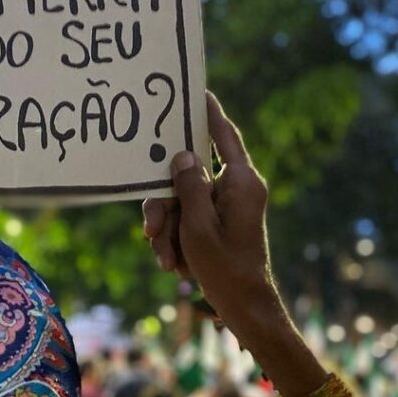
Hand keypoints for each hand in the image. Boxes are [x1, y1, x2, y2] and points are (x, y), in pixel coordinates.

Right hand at [142, 92, 275, 336]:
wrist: (244, 307)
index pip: (224, 135)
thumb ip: (188, 186)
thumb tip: (183, 156)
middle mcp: (235, 189)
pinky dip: (176, 240)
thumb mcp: (198, 226)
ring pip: (182, 202)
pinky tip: (172, 263)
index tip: (197, 90)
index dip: (209, 113)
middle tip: (153, 228)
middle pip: (189, 177)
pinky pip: (187, 220)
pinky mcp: (217, 224)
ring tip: (166, 257)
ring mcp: (226, 208)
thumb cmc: (226, 267)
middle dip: (165, 205)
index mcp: (240, 182)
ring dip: (168, 229)